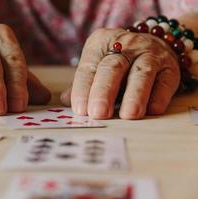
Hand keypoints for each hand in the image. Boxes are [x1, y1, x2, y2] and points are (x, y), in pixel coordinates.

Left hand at [61, 28, 179, 118]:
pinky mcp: (170, 67)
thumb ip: (82, 83)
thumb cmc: (117, 62)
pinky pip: (165, 82)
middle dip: (104, 92)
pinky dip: (158, 97)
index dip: (83, 89)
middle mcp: (126, 45)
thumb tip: (66, 101)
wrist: (152, 44)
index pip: (89, 67)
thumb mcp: (97, 65)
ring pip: (141, 74)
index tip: (80, 110)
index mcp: (101, 43)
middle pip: (113, 68)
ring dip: (134, 96)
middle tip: (98, 113)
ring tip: (128, 115)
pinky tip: (151, 110)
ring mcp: (150, 53)